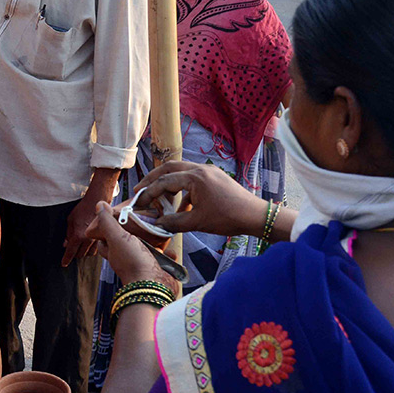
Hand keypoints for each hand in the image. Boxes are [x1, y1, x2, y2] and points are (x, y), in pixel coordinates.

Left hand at [63, 193, 105, 266]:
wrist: (97, 202)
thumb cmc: (83, 209)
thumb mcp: (70, 219)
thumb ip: (68, 233)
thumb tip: (65, 244)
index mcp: (78, 235)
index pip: (70, 252)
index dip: (66, 259)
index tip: (64, 263)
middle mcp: (87, 240)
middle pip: (80, 255)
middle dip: (75, 254)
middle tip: (71, 250)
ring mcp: (96, 239)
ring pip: (89, 253)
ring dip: (83, 252)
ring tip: (80, 247)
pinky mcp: (102, 237)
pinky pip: (96, 249)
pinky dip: (91, 249)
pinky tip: (88, 244)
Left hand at [85, 202, 181, 298]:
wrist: (153, 285)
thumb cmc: (133, 262)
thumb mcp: (117, 237)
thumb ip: (108, 222)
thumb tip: (99, 205)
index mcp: (114, 251)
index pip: (105, 239)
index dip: (107, 229)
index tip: (114, 216)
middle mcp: (127, 258)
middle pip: (129, 241)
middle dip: (136, 231)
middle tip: (142, 218)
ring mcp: (143, 263)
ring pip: (148, 248)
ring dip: (155, 240)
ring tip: (160, 228)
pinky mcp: (159, 267)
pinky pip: (164, 257)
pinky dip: (168, 253)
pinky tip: (169, 249)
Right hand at [132, 161, 267, 237]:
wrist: (255, 215)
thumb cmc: (228, 217)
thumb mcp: (197, 222)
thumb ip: (173, 222)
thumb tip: (155, 224)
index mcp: (195, 177)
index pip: (164, 181)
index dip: (149, 192)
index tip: (139, 201)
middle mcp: (200, 168)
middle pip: (169, 168)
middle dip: (153, 179)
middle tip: (140, 189)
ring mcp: (208, 171)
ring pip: (180, 171)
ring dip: (167, 182)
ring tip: (158, 197)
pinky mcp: (214, 177)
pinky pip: (192, 178)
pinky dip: (182, 189)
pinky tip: (180, 206)